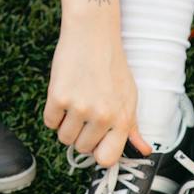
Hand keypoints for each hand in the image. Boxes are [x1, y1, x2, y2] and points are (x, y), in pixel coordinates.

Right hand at [43, 17, 147, 165]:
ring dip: (66, 125)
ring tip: (75, 102)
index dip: (98, 152)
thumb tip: (144, 151)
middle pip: (82, 148)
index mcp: (122, 118)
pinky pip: (50, 122)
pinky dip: (53, 113)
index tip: (96, 141)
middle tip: (85, 111)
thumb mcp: (129, 96)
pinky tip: (64, 95)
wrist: (92, 34)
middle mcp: (102, 116)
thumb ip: (133, 127)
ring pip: (64, 138)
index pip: (107, 159)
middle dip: (81, 134)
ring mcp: (79, 107)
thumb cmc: (111, 66)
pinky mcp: (58, 97)